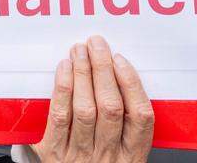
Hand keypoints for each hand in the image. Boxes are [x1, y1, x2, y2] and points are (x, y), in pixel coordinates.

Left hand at [31, 36, 153, 162]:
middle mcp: (109, 157)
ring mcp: (81, 156)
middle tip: (96, 45)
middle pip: (110, 107)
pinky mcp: (55, 155)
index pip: (141, 116)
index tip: (120, 59)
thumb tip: (118, 72)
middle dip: (103, 69)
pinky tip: (64, 69)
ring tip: (79, 51)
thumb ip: (125, 122)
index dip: (131, 83)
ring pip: (85, 109)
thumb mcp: (122, 153)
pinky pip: (59, 117)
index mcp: (132, 157)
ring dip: (83, 73)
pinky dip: (63, 89)